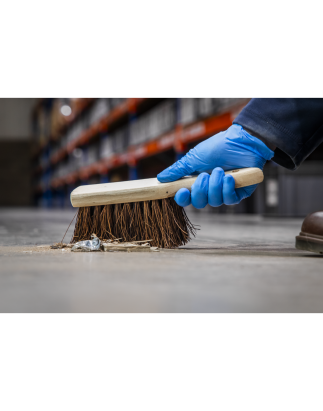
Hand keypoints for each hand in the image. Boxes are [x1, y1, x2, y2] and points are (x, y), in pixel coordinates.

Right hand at [157, 124, 273, 207]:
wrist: (241, 140)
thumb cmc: (217, 147)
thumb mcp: (193, 158)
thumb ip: (178, 170)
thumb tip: (160, 178)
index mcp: (197, 182)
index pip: (187, 199)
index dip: (183, 199)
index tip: (183, 191)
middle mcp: (209, 189)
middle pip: (199, 203)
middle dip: (200, 190)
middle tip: (205, 175)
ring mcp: (224, 192)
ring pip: (214, 202)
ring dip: (215, 186)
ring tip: (220, 171)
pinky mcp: (239, 192)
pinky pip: (230, 200)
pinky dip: (227, 188)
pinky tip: (230, 177)